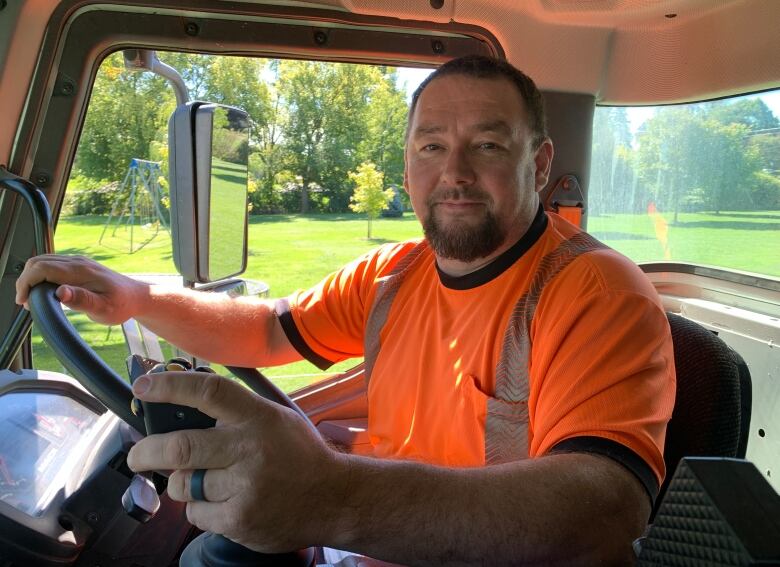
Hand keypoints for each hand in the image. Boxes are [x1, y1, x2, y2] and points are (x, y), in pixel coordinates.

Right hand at [15, 254, 147, 323]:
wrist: (136, 296)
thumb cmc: (122, 305)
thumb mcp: (103, 308)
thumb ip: (81, 300)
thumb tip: (60, 292)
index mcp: (80, 271)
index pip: (42, 268)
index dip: (27, 283)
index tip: (24, 301)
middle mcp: (77, 262)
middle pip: (38, 262)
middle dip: (25, 281)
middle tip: (26, 303)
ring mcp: (77, 262)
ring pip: (42, 262)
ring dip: (31, 278)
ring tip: (32, 300)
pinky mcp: (77, 266)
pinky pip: (51, 265)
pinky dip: (40, 276)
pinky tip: (43, 293)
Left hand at [126, 370, 346, 552]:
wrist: (334, 498)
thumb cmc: (299, 455)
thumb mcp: (276, 419)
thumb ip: (236, 412)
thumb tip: (183, 406)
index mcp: (258, 417)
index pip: (208, 392)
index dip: (170, 387)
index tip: (144, 388)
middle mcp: (249, 449)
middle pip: (180, 447)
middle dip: (147, 451)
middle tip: (138, 453)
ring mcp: (244, 487)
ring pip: (183, 484)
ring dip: (181, 482)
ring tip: (200, 481)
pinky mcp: (239, 519)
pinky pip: (195, 513)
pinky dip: (200, 508)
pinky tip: (223, 502)